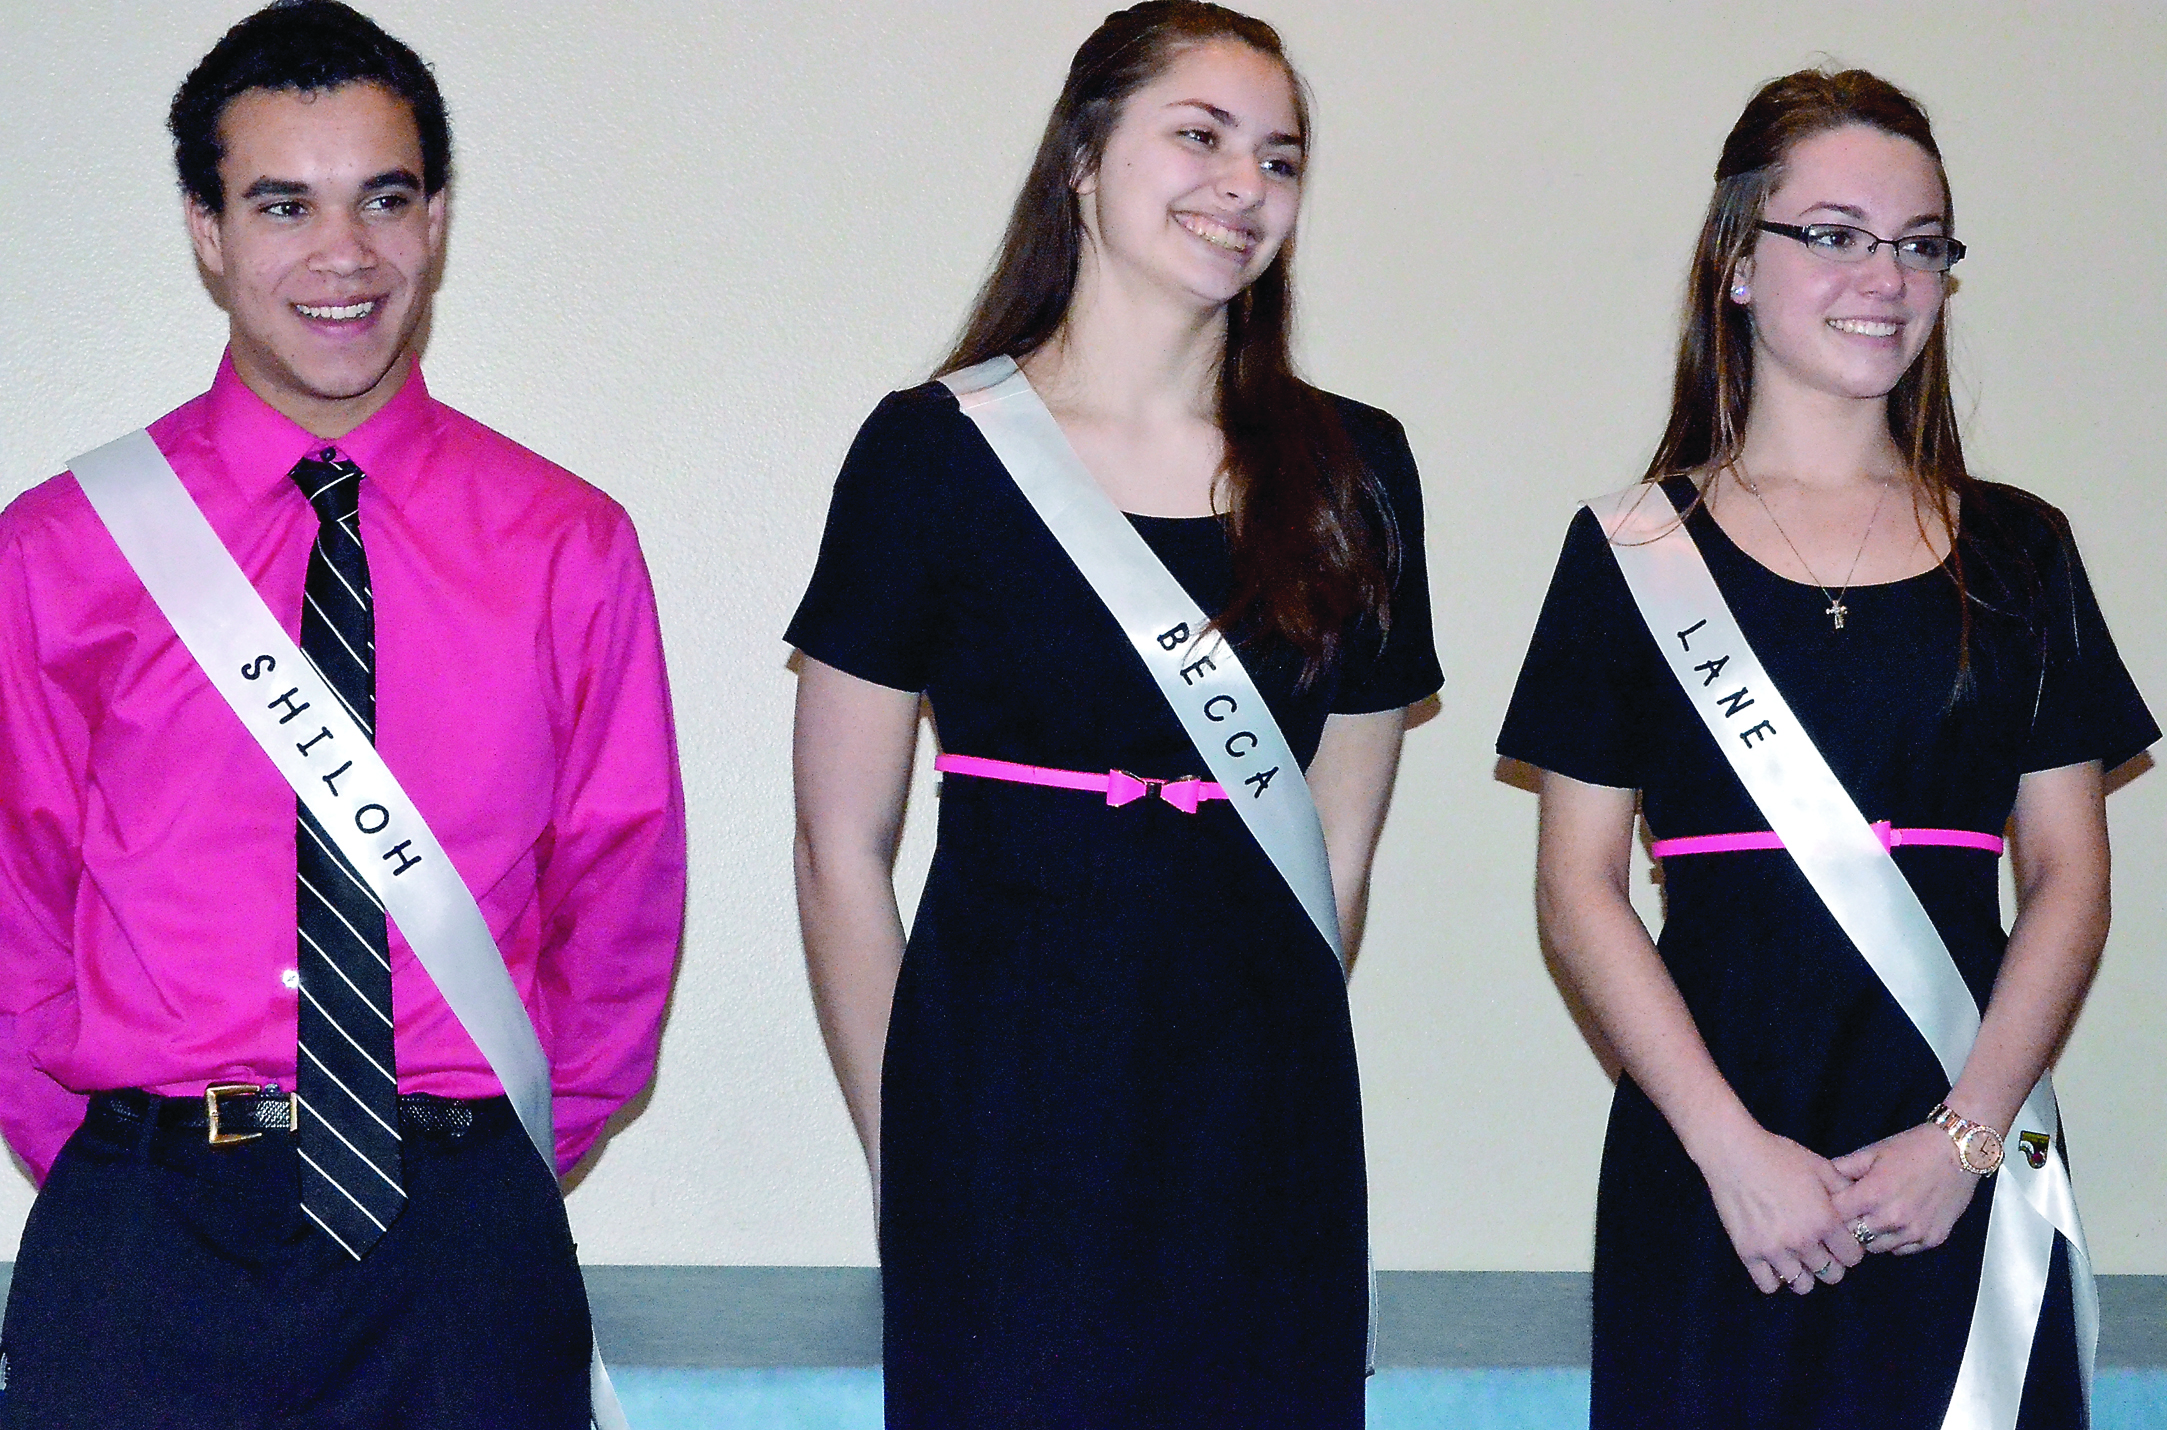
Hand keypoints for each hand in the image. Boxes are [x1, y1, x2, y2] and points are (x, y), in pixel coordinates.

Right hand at [1700, 1128, 1865, 1294]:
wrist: (1734, 1153)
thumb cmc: (1778, 1155)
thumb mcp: (1819, 1166)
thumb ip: (1843, 1189)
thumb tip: (1857, 1204)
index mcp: (1825, 1220)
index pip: (1852, 1257)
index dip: (1849, 1249)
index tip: (1838, 1241)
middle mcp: (1803, 1241)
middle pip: (1831, 1274)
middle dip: (1829, 1263)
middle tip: (1818, 1249)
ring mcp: (1774, 1250)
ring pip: (1803, 1285)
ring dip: (1804, 1274)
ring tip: (1795, 1258)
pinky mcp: (1748, 1252)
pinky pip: (1769, 1285)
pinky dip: (1774, 1277)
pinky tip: (1773, 1261)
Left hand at [1832, 1123, 1983, 1255]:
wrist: (1958, 1151)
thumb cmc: (1912, 1148)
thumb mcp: (1871, 1152)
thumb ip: (1842, 1168)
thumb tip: (1819, 1179)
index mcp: (1873, 1194)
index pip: (1835, 1218)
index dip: (1828, 1212)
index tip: (1829, 1207)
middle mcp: (1893, 1218)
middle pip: (1853, 1237)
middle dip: (1847, 1227)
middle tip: (1852, 1213)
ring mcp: (1915, 1232)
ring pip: (1877, 1248)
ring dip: (1871, 1235)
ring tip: (1875, 1216)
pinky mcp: (1933, 1239)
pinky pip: (1902, 1250)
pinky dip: (1895, 1240)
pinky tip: (1897, 1222)